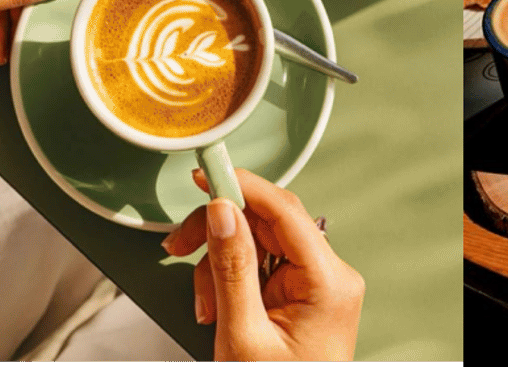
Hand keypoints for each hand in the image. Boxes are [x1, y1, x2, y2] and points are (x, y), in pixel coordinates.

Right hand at [163, 170, 364, 361]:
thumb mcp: (242, 334)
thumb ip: (231, 269)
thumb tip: (221, 213)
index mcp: (328, 280)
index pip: (285, 211)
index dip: (242, 186)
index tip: (206, 174)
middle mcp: (330, 275)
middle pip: (267, 223)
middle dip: (218, 235)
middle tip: (177, 248)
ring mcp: (317, 285)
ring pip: (257, 244)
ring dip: (218, 268)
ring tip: (205, 310)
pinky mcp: (302, 296)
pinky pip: (260, 268)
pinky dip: (230, 282)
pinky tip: (217, 310)